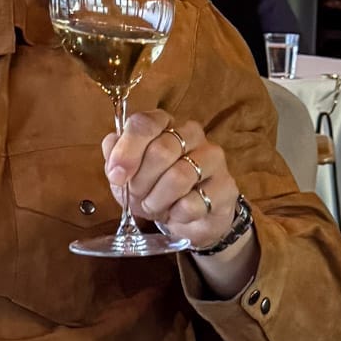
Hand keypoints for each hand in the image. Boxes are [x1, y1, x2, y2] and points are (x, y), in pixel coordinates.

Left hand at [102, 110, 237, 250]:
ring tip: (154, 207)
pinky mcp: (226, 186)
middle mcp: (192, 134)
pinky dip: (176, 214)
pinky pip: (194, 202)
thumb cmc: (153, 186)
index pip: (144, 123)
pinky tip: (176, 214)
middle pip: (161, 150)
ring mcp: (213, 158)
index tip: (117, 176)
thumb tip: (114, 156)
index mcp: (164, 124)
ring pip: (179, 176)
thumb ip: (115, 157)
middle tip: (137, 196)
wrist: (188, 216)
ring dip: (157, 200)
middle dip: (141, 182)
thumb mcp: (126, 172)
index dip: (127, 151)